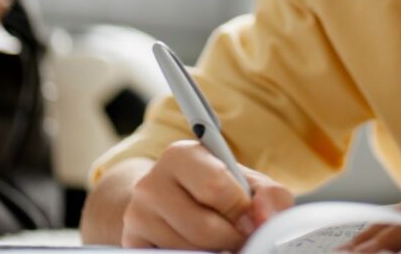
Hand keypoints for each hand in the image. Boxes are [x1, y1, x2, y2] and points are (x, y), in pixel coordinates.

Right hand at [120, 140, 293, 249]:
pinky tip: (201, 248)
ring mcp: (137, 216)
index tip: (251, 219)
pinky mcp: (132, 243)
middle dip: (231, 237)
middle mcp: (151, 183)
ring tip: (219, 240)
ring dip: (214, 251)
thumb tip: (265, 217)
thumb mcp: (245, 182)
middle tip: (240, 237)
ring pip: (188, 249)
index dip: (242, 210)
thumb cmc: (215, 189)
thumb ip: (269, 194)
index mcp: (181, 155)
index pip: (216, 187)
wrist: (169, 199)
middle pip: (203, 227)